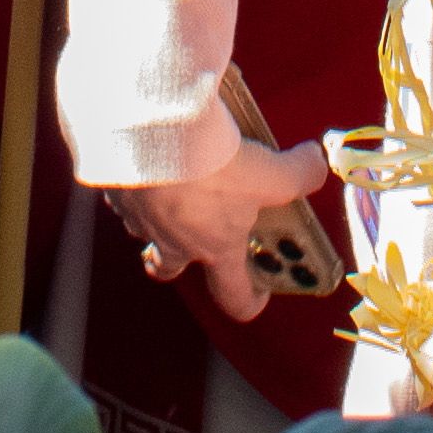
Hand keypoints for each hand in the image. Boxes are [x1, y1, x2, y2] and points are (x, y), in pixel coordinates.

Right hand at [108, 135, 329, 324]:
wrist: (151, 132)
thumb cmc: (213, 164)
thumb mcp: (270, 170)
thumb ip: (300, 173)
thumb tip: (316, 164)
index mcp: (216, 248)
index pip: (234, 297)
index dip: (250, 299)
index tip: (263, 291)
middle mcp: (174, 242)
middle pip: (169, 268)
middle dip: (180, 257)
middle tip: (197, 232)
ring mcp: (140, 217)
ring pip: (146, 227)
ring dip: (159, 212)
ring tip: (173, 178)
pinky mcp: (116, 188)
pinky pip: (126, 192)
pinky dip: (138, 179)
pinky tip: (149, 153)